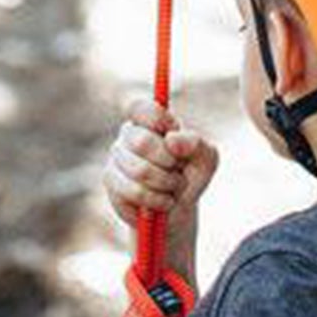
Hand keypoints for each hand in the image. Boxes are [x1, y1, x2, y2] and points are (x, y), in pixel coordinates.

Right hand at [105, 97, 219, 230]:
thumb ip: (195, 144)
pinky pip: (135, 191)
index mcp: (149, 121)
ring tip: (173, 188)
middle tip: (178, 169)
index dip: (157, 119)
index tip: (174, 132)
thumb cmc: (190, 176)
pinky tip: (163, 201)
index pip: (139, 107)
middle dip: (169, 162)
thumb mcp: (205, 158)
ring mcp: (117, 157)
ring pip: (140, 170)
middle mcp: (129, 135)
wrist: (178, 209)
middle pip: (142, 142)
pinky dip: (157, 200)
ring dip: (166, 184)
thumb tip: (171, 139)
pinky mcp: (111, 181)